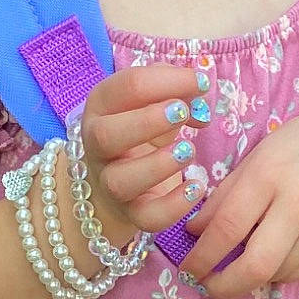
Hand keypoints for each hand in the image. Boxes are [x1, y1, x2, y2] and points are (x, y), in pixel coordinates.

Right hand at [76, 62, 211, 246]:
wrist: (117, 183)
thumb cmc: (141, 131)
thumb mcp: (151, 101)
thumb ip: (173, 87)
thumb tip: (198, 87)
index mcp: (102, 106)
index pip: (126, 87)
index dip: (168, 81)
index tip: (201, 83)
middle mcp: (97, 144)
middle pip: (106, 135)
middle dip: (147, 121)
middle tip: (182, 113)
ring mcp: (109, 182)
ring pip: (120, 181)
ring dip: (159, 165)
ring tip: (189, 151)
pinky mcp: (130, 212)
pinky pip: (146, 217)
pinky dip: (174, 206)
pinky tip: (196, 188)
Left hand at [176, 107, 298, 298]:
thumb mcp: (258, 156)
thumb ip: (225, 195)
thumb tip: (195, 231)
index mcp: (269, 176)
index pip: (227, 228)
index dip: (201, 255)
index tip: (187, 266)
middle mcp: (298, 206)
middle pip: (255, 265)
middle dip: (222, 285)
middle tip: (205, 286)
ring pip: (276, 274)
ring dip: (248, 279)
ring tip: (233, 269)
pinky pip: (298, 273)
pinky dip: (275, 273)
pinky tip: (266, 262)